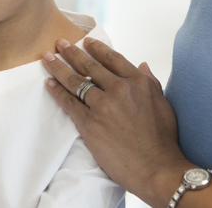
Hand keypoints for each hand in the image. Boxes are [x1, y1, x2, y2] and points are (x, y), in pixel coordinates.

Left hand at [42, 37, 190, 204]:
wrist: (156, 169)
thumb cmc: (163, 140)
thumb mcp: (163, 104)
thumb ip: (150, 81)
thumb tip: (142, 63)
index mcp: (138, 82)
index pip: (112, 58)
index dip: (97, 48)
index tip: (86, 41)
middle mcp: (119, 89)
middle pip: (89, 65)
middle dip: (72, 52)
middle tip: (60, 43)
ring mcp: (102, 106)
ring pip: (75, 81)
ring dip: (58, 67)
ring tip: (47, 58)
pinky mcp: (89, 123)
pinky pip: (69, 102)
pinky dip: (57, 91)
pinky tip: (49, 83)